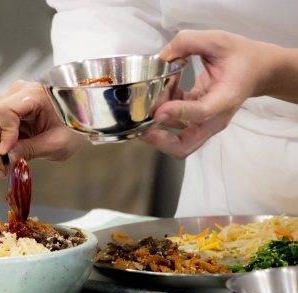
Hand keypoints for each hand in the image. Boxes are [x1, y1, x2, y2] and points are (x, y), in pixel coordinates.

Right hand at [0, 80, 85, 177]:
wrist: (79, 119)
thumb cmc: (73, 127)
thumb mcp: (57, 143)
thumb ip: (31, 149)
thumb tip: (8, 157)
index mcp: (34, 94)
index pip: (5, 110)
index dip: (3, 134)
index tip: (7, 154)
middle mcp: (17, 92)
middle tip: (2, 169)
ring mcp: (10, 100)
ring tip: (4, 167)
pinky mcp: (7, 110)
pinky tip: (6, 158)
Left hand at [139, 30, 266, 158]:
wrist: (257, 71)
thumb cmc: (241, 57)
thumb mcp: (219, 40)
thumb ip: (191, 41)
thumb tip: (164, 54)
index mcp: (225, 99)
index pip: (201, 113)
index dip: (178, 113)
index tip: (158, 111)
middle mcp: (215, 118)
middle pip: (185, 146)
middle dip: (161, 142)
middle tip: (141, 130)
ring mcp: (205, 123)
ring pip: (177, 139)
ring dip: (159, 122)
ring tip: (153, 96)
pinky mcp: (196, 121)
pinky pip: (175, 124)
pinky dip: (165, 111)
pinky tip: (165, 90)